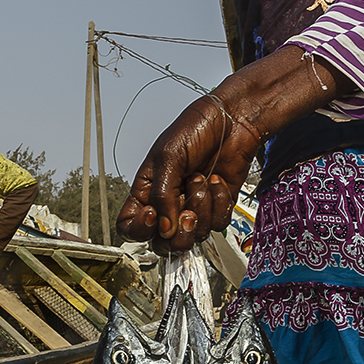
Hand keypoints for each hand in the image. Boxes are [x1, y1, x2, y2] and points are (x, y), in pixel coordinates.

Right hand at [115, 95, 254, 252]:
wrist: (233, 120)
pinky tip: (218, 181)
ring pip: (193, 236)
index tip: (153, 214)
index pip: (130, 227)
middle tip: (187, 211)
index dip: (139, 229)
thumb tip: (164, 229)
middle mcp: (169, 204)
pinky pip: (217, 224)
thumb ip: (163, 196)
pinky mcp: (218, 207)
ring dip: (201, 209)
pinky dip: (219, 204)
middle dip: (178, 233)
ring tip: (202, 180)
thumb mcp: (168, 157)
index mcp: (147, 191)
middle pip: (164, 243)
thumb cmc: (196, 128)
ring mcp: (193, 207)